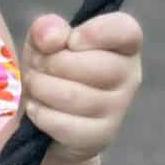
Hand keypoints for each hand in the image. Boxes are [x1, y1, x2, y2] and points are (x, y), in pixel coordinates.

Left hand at [18, 12, 142, 160]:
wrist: (48, 116)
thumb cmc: (53, 70)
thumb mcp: (44, 41)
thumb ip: (47, 29)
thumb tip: (52, 38)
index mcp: (123, 44)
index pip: (125, 31)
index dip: (94, 33)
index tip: (71, 41)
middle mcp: (130, 75)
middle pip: (90, 65)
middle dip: (51, 63)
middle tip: (39, 66)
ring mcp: (119, 108)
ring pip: (73, 96)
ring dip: (41, 88)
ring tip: (35, 85)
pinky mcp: (102, 135)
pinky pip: (65, 124)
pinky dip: (41, 114)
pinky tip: (36, 109)